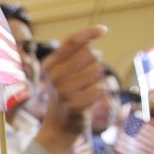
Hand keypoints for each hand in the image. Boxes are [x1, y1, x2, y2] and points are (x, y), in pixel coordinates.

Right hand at [35, 26, 106, 153]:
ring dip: (97, 78)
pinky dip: (98, 92)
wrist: (60, 124)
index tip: (104, 30)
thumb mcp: (64, 70)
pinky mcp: (74, 104)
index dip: (90, 32)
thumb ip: (77, 51)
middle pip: (90, 53)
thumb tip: (100, 30)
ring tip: (86, 88)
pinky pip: (99, 88)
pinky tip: (88, 99)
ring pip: (97, 70)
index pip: (72, 41)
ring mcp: (63, 90)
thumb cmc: (67, 92)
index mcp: (50, 64)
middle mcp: (53, 75)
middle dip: (95, 62)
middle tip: (86, 76)